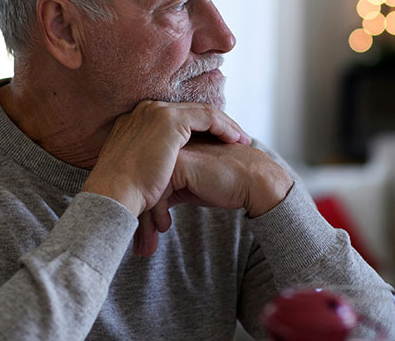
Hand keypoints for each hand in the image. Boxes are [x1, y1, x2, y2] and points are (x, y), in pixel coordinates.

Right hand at [82, 101, 250, 218]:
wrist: (112, 194)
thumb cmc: (123, 193)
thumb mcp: (136, 171)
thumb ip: (150, 163)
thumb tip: (161, 176)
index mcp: (135, 121)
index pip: (175, 118)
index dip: (198, 128)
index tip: (214, 142)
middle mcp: (145, 110)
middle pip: (190, 111)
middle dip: (214, 124)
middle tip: (233, 138)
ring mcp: (156, 112)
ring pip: (202, 111)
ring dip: (224, 125)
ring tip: (240, 140)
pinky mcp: (169, 120)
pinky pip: (207, 117)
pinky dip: (223, 127)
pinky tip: (235, 140)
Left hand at [135, 137, 292, 254]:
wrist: (254, 182)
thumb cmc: (223, 186)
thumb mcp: (189, 187)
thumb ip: (168, 189)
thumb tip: (145, 211)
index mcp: (166, 149)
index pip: (143, 180)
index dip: (142, 208)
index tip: (143, 234)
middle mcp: (166, 147)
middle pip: (141, 185)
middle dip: (140, 218)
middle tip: (141, 246)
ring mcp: (172, 152)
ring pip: (146, 188)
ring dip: (146, 221)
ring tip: (149, 245)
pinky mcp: (180, 163)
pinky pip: (157, 192)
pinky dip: (157, 214)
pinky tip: (165, 227)